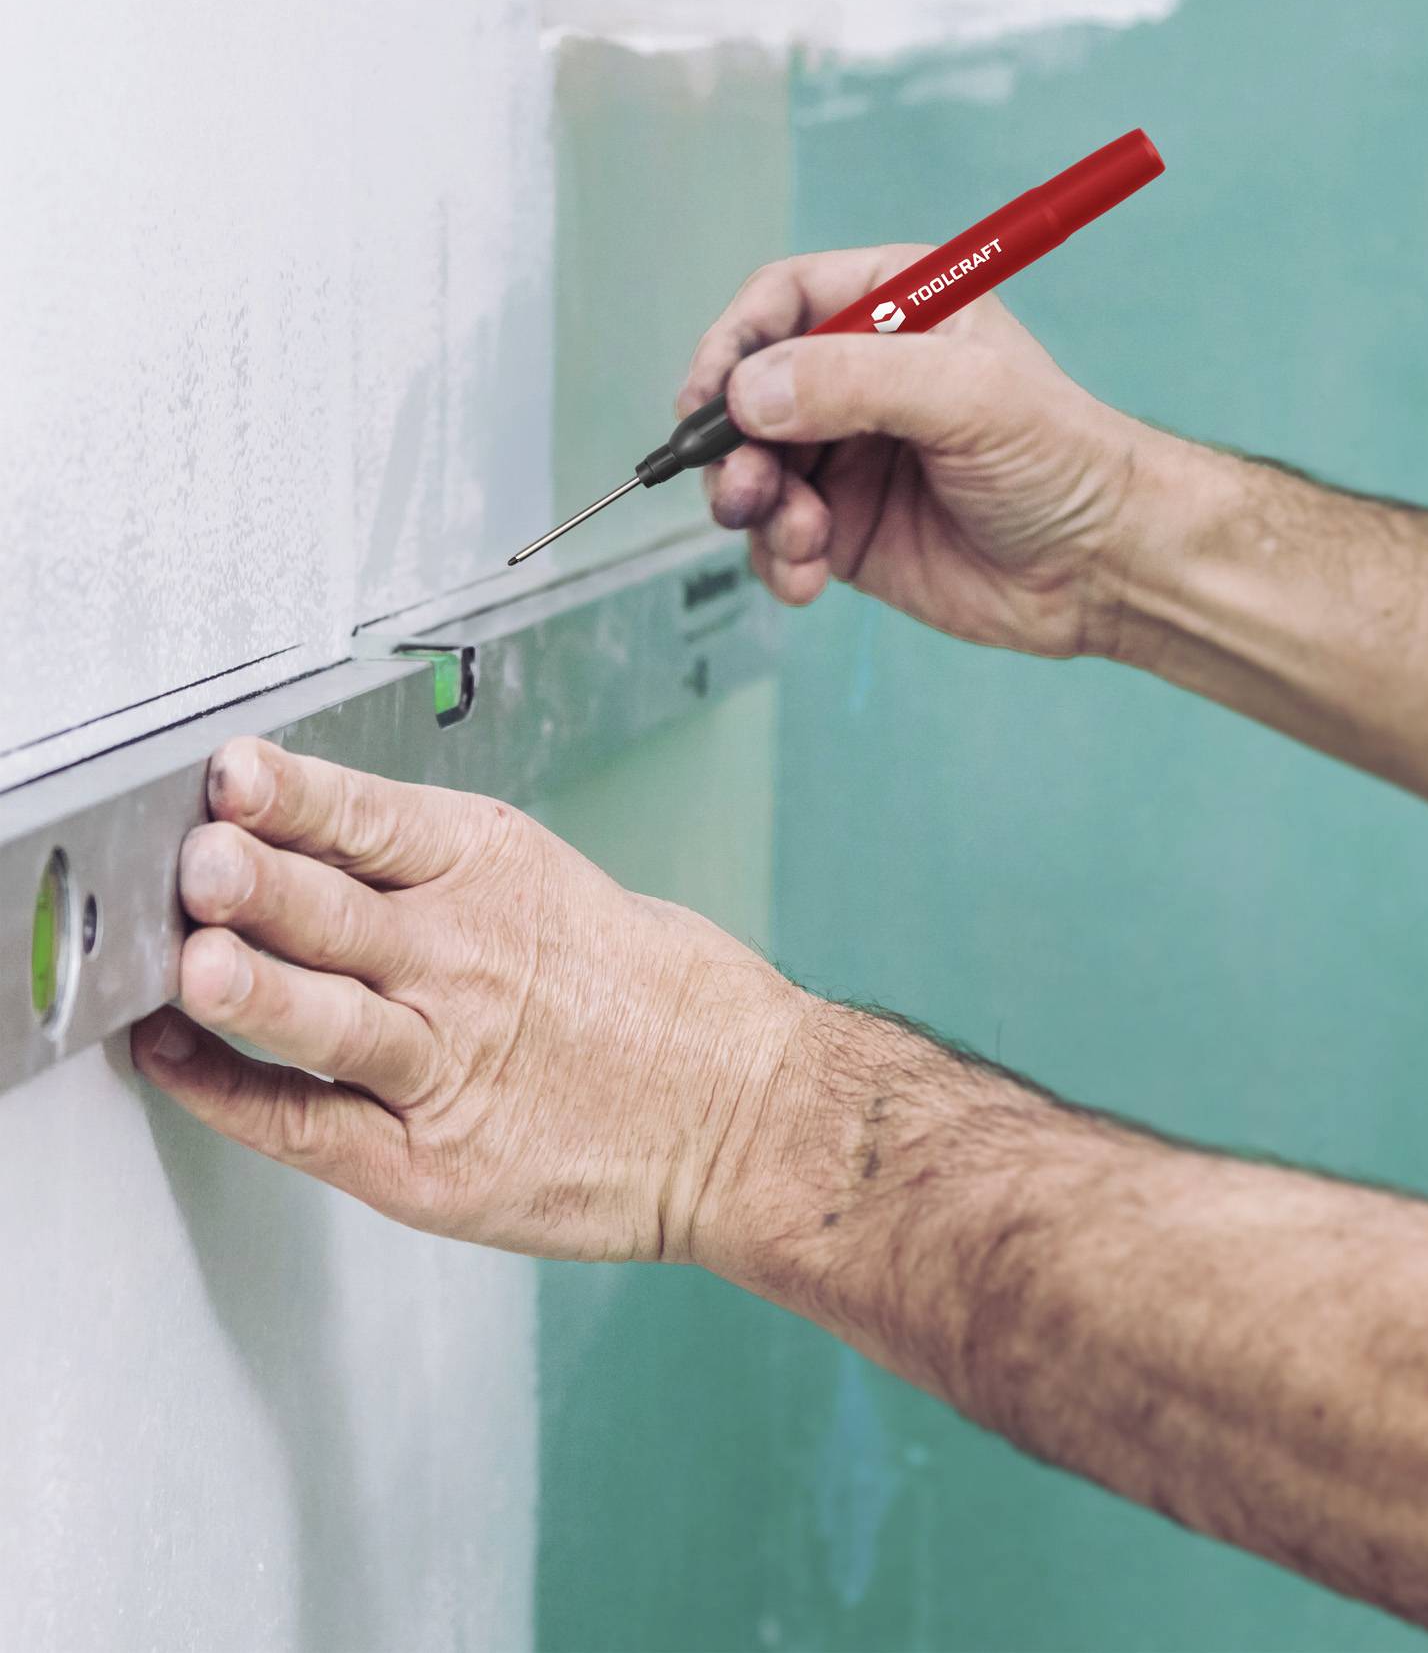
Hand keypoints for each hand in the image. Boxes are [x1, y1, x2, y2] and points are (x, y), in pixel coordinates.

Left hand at [133, 737, 816, 1269]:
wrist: (749, 1114)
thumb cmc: (665, 1002)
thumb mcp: (562, 892)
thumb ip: (437, 880)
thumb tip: (310, 852)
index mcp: (500, 875)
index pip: (373, 820)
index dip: (296, 794)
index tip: (229, 771)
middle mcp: (466, 962)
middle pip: (337, 913)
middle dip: (260, 883)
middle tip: (200, 860)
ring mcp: (446, 1064)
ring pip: (325, 1020)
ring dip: (253, 988)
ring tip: (195, 962)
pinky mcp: (428, 1161)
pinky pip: (308, 1125)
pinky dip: (230, 1095)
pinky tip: (172, 1059)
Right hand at [677, 247, 1176, 659]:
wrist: (1109, 567)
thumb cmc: (1066, 461)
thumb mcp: (970, 396)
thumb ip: (855, 381)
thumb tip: (749, 394)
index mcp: (897, 309)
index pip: (781, 302)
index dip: (734, 344)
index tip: (708, 396)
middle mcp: (861, 376)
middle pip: (747, 391)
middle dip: (731, 443)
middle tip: (746, 489)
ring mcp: (849, 455)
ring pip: (750, 468)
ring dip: (753, 506)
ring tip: (799, 539)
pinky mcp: (846, 529)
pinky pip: (775, 536)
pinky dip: (776, 558)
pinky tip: (809, 577)